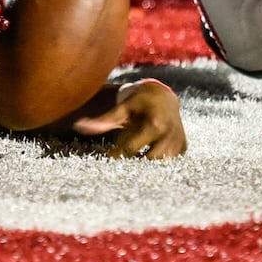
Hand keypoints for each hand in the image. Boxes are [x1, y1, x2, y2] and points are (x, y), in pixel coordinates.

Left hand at [72, 79, 186, 158]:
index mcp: (154, 124)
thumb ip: (103, 120)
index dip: (117, 155)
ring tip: (135, 163)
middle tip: (122, 166)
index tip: (107, 158)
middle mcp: (169, 134)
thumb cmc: (139, 102)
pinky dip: (159, 164)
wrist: (163, 96)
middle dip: (134, 164)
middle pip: (148, 161)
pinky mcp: (183, 147)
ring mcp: (178, 142)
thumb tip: (79, 126)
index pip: (131, 149)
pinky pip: (170, 163)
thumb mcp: (122, 108)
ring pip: (161, 165)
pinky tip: (148, 161)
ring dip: (147, 166)